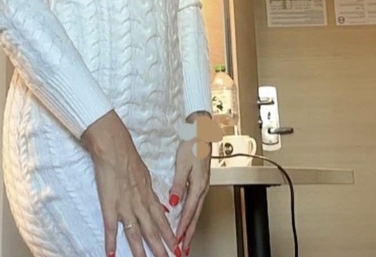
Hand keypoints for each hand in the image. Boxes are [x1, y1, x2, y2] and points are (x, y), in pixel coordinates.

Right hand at [82, 110, 179, 256]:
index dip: (169, 234)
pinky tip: (112, 255)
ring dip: (141, 251)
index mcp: (148, 193)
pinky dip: (111, 242)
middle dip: (161, 249)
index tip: (177, 247)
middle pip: (152, 230)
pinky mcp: (109, 204)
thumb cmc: (127, 153)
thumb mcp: (143, 172)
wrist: (113, 146)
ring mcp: (124, 205)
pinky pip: (110, 228)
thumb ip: (148, 189)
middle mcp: (139, 202)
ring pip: (135, 233)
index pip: (162, 219)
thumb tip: (156, 202)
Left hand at [168, 115, 213, 254]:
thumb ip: (178, 184)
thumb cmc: (192, 144)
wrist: (202, 132)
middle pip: (194, 216)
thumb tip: (173, 203)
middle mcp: (202, 188)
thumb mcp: (183, 164)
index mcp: (198, 185)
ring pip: (195, 211)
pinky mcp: (200, 182)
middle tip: (183, 248)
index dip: (183, 228)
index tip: (177, 240)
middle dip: (188, 233)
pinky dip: (190, 214)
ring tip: (184, 239)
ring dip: (189, 226)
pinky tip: (186, 218)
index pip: (189, 212)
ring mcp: (202, 186)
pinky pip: (195, 203)